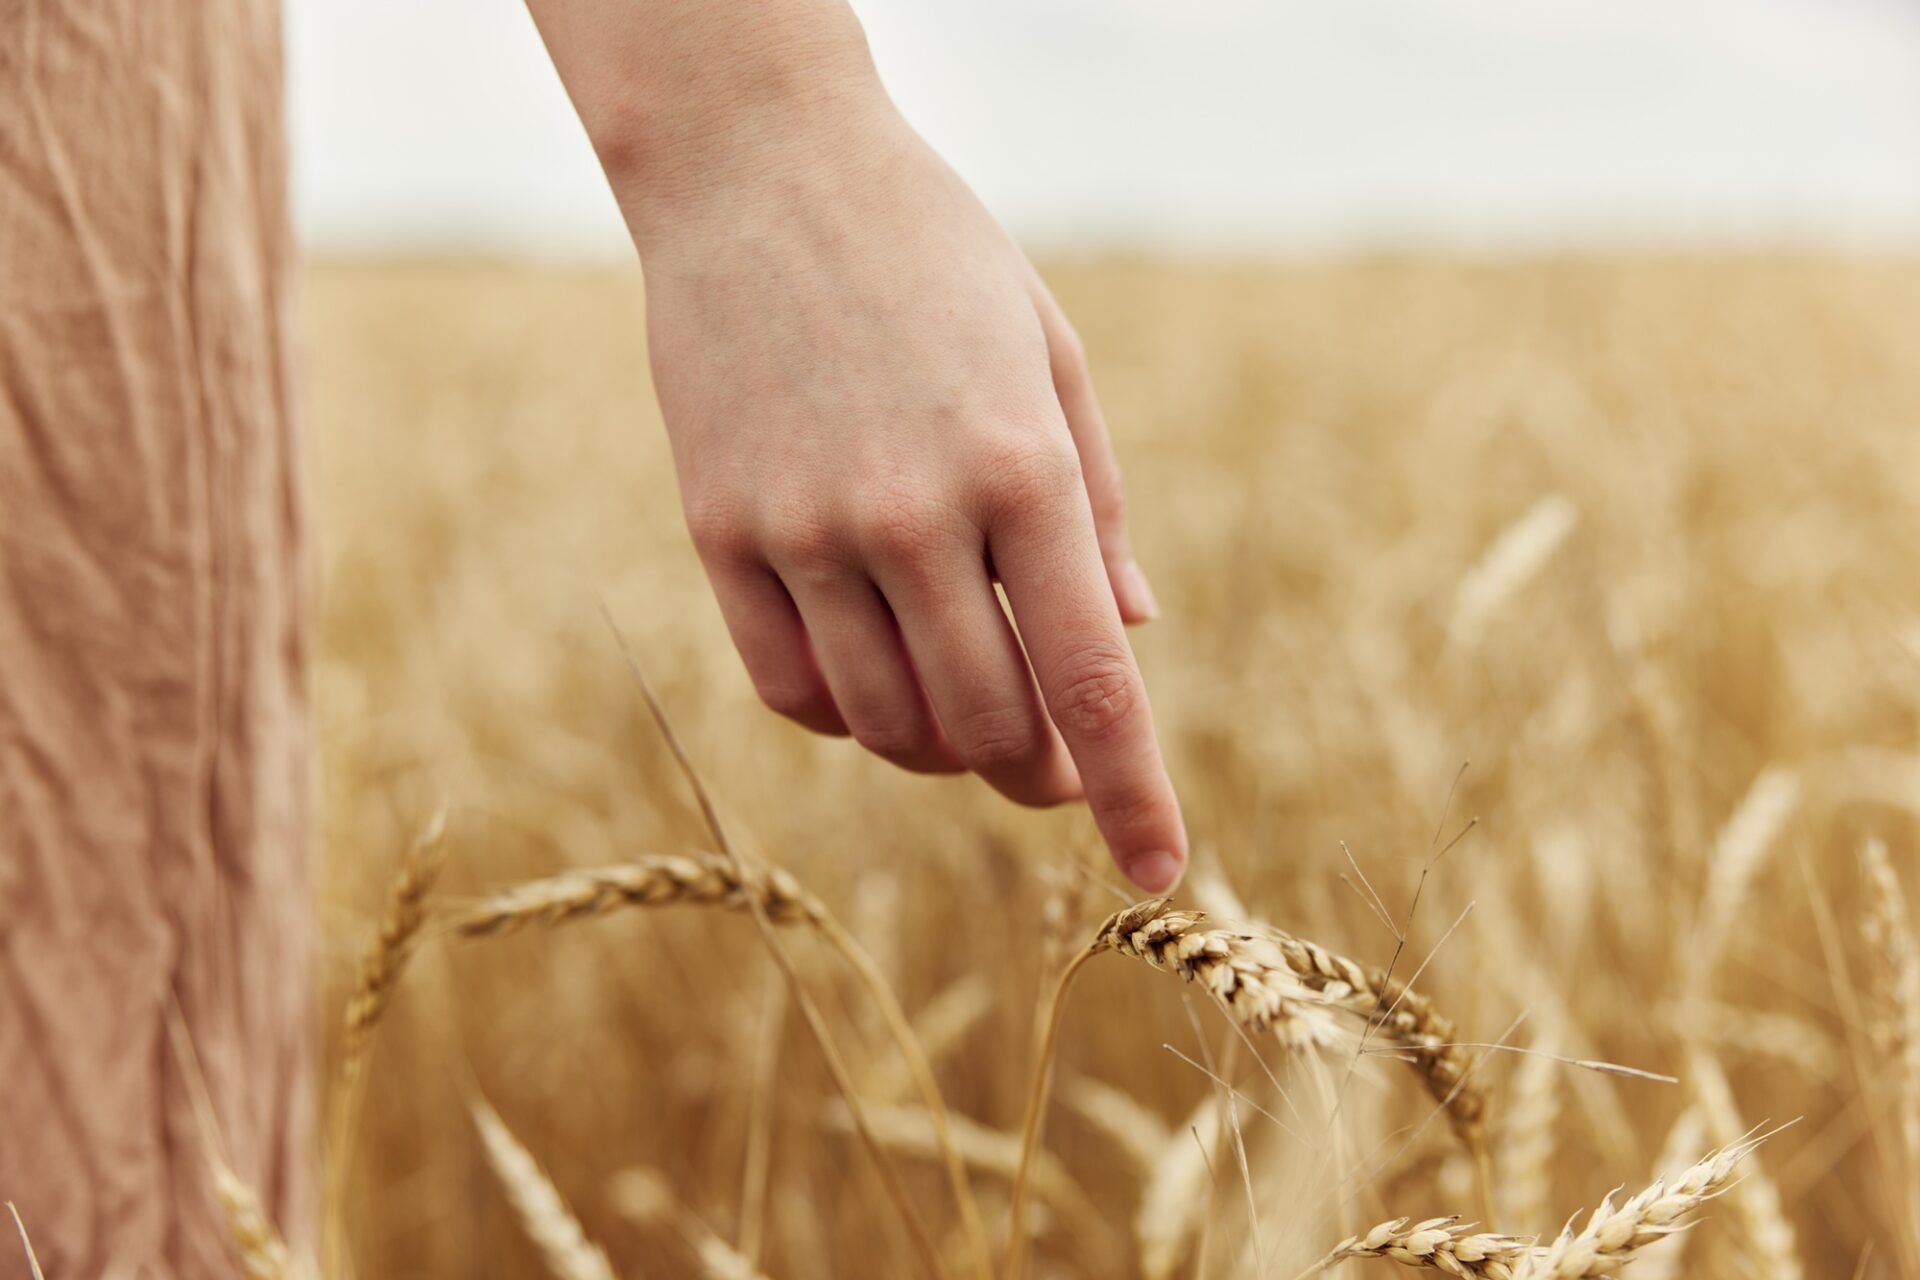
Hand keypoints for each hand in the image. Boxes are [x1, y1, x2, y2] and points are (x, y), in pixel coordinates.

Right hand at [597, 72, 1185, 891]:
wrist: (758, 168)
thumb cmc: (934, 258)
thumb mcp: (1050, 358)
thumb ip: (1096, 510)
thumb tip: (1133, 635)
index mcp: (1019, 466)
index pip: (1089, 680)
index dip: (1132, 794)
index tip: (1159, 873)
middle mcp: (911, 514)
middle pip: (987, 725)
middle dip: (1035, 771)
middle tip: (1051, 764)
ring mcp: (803, 527)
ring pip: (886, 723)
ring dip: (943, 749)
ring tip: (968, 716)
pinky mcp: (721, 531)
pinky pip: (790, 687)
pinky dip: (847, 715)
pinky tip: (876, 680)